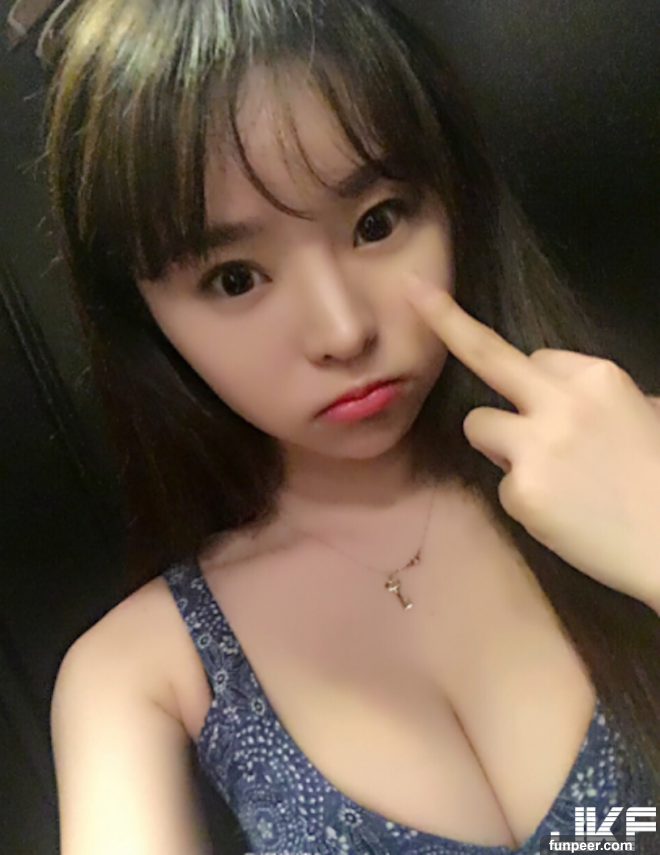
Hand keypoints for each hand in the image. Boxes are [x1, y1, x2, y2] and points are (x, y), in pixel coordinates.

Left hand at [406, 276, 659, 609]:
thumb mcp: (646, 415)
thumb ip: (600, 399)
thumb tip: (577, 402)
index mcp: (597, 377)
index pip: (536, 358)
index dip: (531, 380)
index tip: (507, 369)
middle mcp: (560, 401)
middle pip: (486, 353)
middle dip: (445, 319)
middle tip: (415, 291)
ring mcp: (535, 446)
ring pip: (477, 423)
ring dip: (496, 442)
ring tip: (548, 475)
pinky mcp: (520, 491)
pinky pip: (501, 482)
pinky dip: (523, 497)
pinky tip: (561, 513)